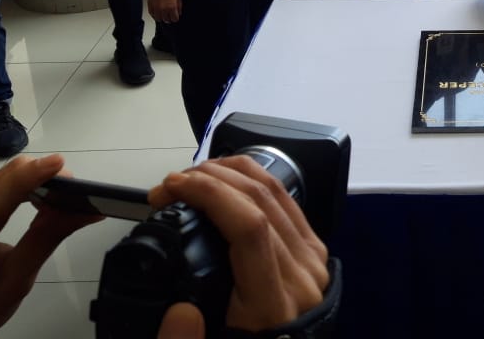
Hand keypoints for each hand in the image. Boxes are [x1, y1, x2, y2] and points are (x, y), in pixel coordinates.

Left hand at [0, 155, 100, 338]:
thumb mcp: (13, 283)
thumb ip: (45, 241)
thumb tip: (85, 211)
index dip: (28, 180)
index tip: (60, 165)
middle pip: (3, 180)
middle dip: (43, 176)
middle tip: (76, 194)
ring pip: (2, 176)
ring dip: (34, 180)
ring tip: (59, 199)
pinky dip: (21, 185)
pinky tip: (35, 199)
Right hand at [148, 0, 181, 23]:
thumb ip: (179, 6)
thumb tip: (179, 13)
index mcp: (171, 7)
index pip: (174, 19)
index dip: (175, 17)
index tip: (175, 15)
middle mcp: (163, 9)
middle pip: (166, 20)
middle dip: (169, 18)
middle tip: (170, 14)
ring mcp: (155, 8)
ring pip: (159, 19)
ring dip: (162, 17)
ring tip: (164, 13)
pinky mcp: (150, 5)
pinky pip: (152, 14)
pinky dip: (155, 14)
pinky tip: (158, 11)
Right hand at [149, 156, 330, 333]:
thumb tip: (178, 310)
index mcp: (274, 305)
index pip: (250, 228)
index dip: (210, 195)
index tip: (173, 188)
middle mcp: (301, 275)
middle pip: (260, 201)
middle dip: (209, 178)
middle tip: (171, 184)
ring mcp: (311, 258)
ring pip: (275, 191)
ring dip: (229, 172)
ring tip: (192, 176)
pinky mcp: (313, 249)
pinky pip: (285, 199)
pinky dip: (253, 180)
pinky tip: (227, 177)